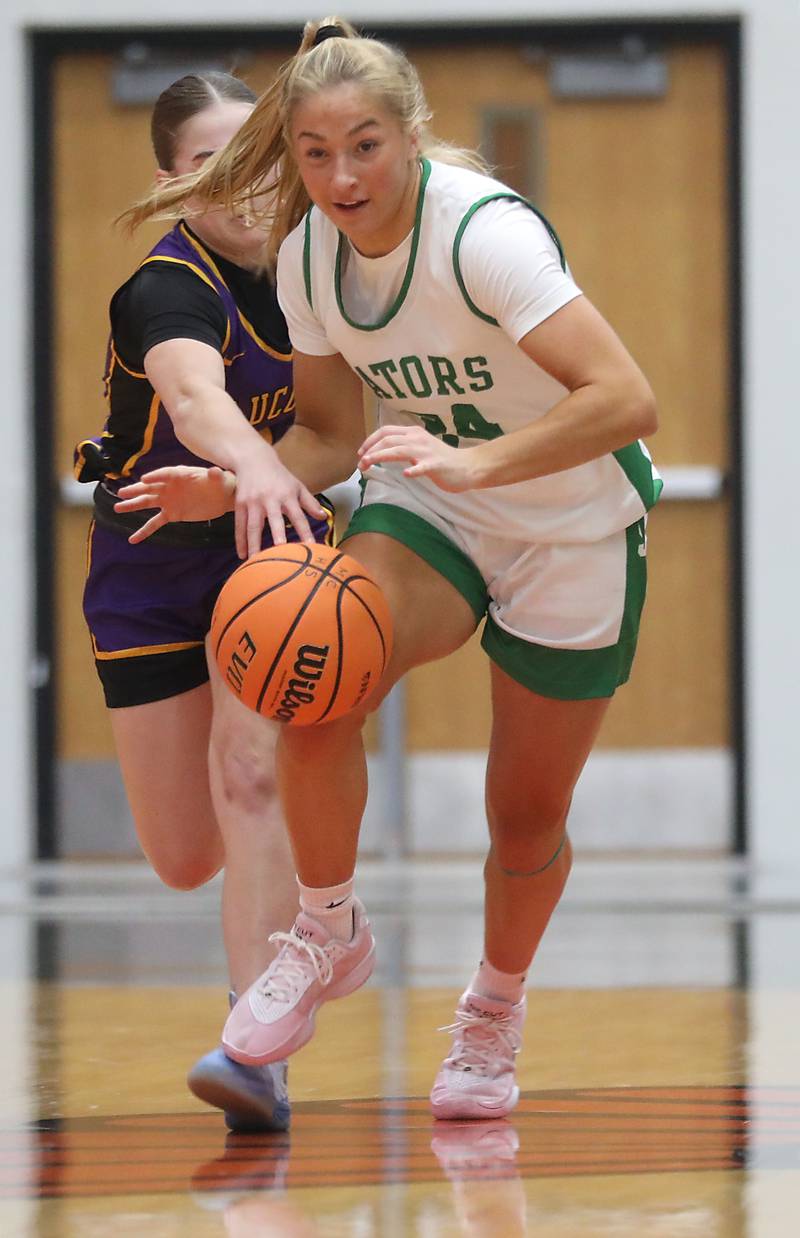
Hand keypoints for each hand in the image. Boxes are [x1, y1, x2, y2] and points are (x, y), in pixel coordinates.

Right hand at [115, 465, 234, 542]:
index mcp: (179, 474)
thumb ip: (215, 476)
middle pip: (150, 488)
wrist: (222, 497)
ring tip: (117, 508)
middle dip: (136, 490)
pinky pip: (155, 523)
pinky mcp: (172, 514)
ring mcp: (168, 500)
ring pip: (147, 503)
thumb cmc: (221, 483)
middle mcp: (169, 486)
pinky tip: (133, 539)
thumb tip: (215, 471)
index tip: (144, 480)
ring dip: (133, 506)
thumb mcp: (220, 479)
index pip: (164, 474)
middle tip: (121, 493)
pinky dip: (144, 531)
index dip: (154, 477)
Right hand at [230, 441, 326, 557]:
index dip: (305, 531)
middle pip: (274, 521)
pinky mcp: (240, 503)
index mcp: (287, 495)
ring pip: (253, 526)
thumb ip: (310, 502)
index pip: (298, 516)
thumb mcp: (297, 485)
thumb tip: (324, 518)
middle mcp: (270, 499)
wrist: (253, 458)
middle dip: (277, 536)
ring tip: (256, 562)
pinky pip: (240, 525)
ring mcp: (253, 502)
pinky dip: (240, 540)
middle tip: (280, 554)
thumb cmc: (279, 475)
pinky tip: (242, 555)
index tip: (312, 547)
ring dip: (254, 545)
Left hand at [358, 424, 478, 492]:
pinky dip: (415, 470)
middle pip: (388, 440)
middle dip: (370, 450)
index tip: (361, 453)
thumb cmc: (442, 460)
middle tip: (360, 465)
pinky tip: (407, 475)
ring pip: (399, 450)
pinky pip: (423, 467)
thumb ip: (403, 446)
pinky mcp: (436, 465)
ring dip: (380, 456)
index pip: (386, 431)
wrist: (468, 466)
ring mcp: (427, 452)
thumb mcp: (420, 447)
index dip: (370, 441)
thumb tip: (382, 450)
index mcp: (413, 433)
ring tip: (368, 463)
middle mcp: (417, 439)